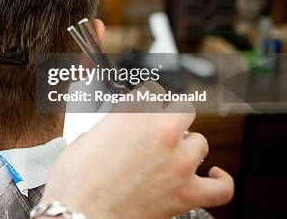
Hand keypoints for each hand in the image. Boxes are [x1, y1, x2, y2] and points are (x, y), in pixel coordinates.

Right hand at [42, 83, 233, 218]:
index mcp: (134, 112)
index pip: (154, 91)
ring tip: (172, 157)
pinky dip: (220, 180)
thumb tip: (116, 134)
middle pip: (183, 110)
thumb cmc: (75, 181)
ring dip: (187, 148)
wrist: (79, 214)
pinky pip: (221, 187)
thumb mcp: (85, 139)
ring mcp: (179, 162)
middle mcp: (161, 131)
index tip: (144, 109)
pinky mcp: (187, 193)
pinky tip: (212, 175)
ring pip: (200, 142)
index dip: (147, 102)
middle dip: (170, 119)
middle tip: (156, 132)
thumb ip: (109, 128)